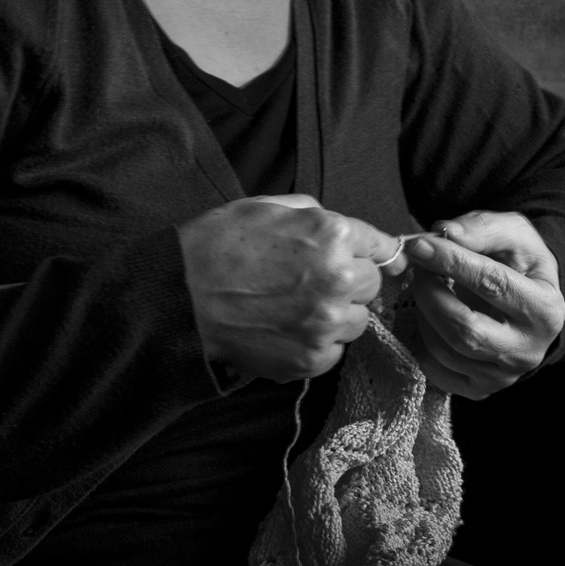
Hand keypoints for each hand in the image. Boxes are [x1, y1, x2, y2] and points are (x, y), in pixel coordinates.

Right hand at [177, 195, 401, 385]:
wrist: (181, 295)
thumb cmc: (220, 244)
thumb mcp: (269, 207)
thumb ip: (318, 214)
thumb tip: (353, 232)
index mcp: (333, 235)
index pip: (382, 247)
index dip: (378, 252)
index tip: (383, 259)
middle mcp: (339, 279)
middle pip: (372, 284)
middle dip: (351, 281)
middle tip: (316, 281)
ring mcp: (326, 323)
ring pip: (358, 321)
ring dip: (338, 314)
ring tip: (299, 307)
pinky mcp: (311, 358)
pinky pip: (334, 350)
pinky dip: (318, 342)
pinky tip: (288, 329)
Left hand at [403, 211, 564, 399]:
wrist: (530, 302)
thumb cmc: (522, 264)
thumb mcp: (515, 234)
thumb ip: (482, 228)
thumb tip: (445, 232)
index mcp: (546, 310)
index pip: (492, 284)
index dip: (451, 262)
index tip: (421, 244)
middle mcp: (528, 351)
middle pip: (465, 328)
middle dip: (430, 293)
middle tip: (417, 266)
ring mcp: (503, 376)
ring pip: (445, 350)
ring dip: (423, 313)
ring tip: (425, 287)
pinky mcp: (479, 389)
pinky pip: (436, 370)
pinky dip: (422, 340)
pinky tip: (431, 316)